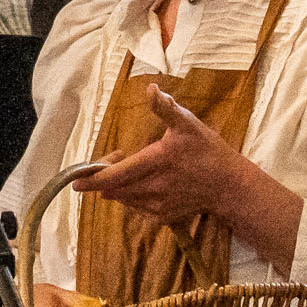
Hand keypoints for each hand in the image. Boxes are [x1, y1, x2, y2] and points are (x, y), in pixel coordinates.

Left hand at [71, 85, 246, 227]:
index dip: (94, 179)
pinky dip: (131, 197)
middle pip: (115, 188)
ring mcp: (158, 205)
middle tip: (115, 158)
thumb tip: (150, 89)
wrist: (229, 185)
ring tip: (133, 168)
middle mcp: (155, 187)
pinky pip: (136, 208)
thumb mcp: (188, 124)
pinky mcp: (163, 217)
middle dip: (105, 176)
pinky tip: (144, 184)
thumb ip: (166, 108)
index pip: (116, 175)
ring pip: (124, 198)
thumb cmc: (208, 151)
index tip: (76, 181)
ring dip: (118, 186)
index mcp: (157, 162)